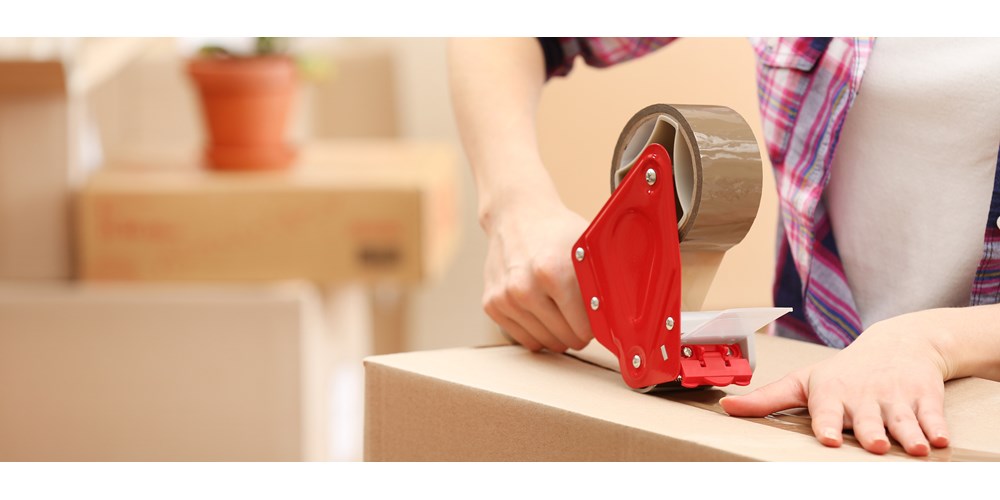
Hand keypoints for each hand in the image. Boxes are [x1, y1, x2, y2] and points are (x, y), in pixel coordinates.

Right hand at [482, 200, 592, 352]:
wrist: (516, 215)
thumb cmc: (555, 230)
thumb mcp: (587, 246)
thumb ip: (605, 278)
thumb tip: (628, 311)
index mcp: (553, 273)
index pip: (585, 328)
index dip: (595, 324)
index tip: (596, 315)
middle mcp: (524, 288)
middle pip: (566, 338)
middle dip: (578, 330)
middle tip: (579, 310)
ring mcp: (505, 299)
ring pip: (546, 342)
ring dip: (558, 332)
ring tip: (561, 307)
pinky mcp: (492, 305)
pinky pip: (525, 339)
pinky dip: (538, 330)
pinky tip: (542, 309)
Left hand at [720, 313, 951, 455]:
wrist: (899, 341)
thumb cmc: (843, 371)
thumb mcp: (804, 381)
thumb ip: (768, 399)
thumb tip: (725, 408)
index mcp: (832, 393)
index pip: (827, 411)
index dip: (827, 423)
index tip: (826, 437)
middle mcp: (864, 396)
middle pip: (868, 421)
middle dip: (872, 432)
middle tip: (873, 444)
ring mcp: (895, 397)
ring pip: (902, 421)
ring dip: (908, 434)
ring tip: (915, 448)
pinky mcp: (925, 397)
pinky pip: (932, 416)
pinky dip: (937, 427)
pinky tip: (940, 439)